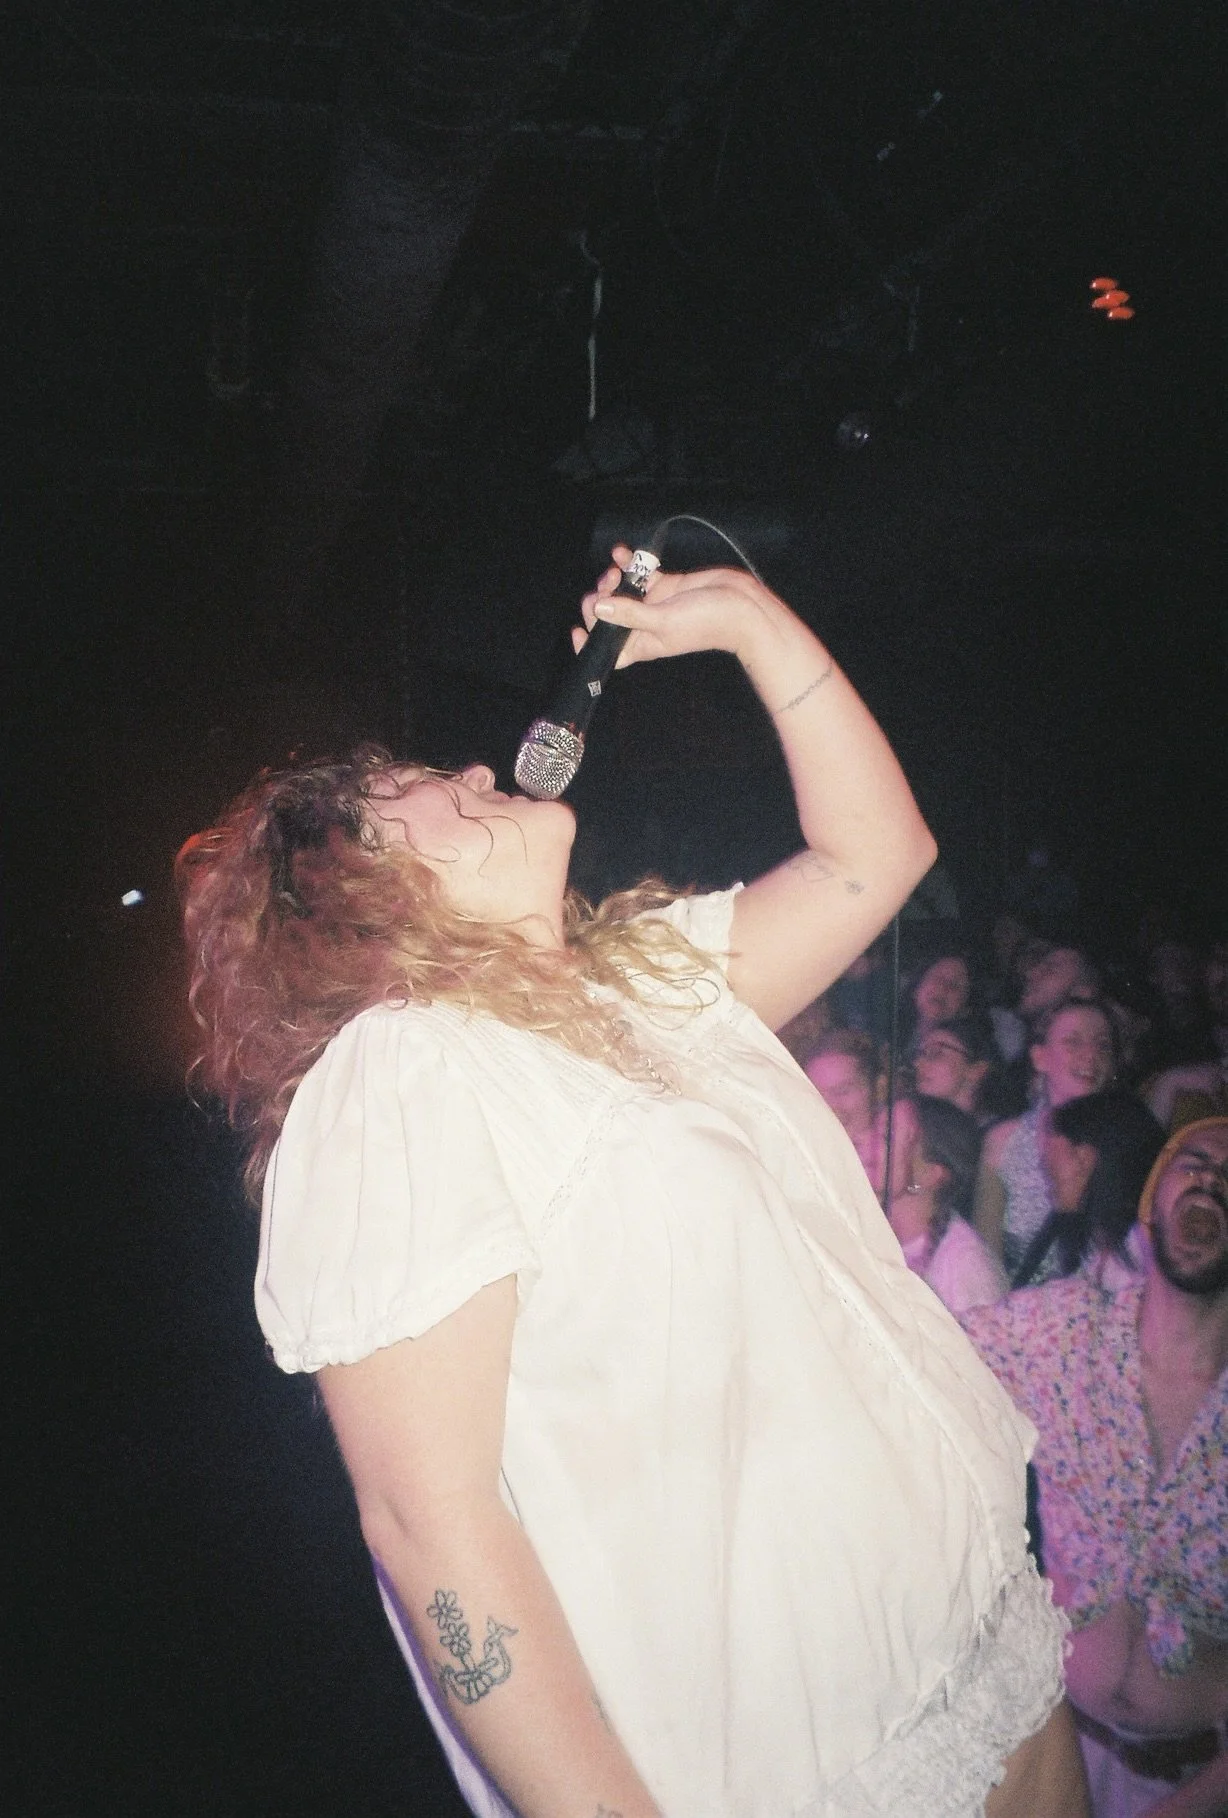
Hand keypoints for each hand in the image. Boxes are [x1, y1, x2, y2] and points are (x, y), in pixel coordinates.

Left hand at [573, 546, 789, 670]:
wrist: (740, 606)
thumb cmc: (706, 623)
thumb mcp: (663, 621)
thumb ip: (629, 615)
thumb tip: (600, 609)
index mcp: (642, 644)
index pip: (608, 652)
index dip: (590, 644)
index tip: (577, 629)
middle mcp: (644, 626)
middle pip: (609, 616)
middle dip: (601, 600)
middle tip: (608, 586)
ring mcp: (653, 604)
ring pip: (621, 593)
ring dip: (613, 579)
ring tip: (617, 569)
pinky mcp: (664, 585)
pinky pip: (639, 574)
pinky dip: (628, 563)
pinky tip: (622, 553)